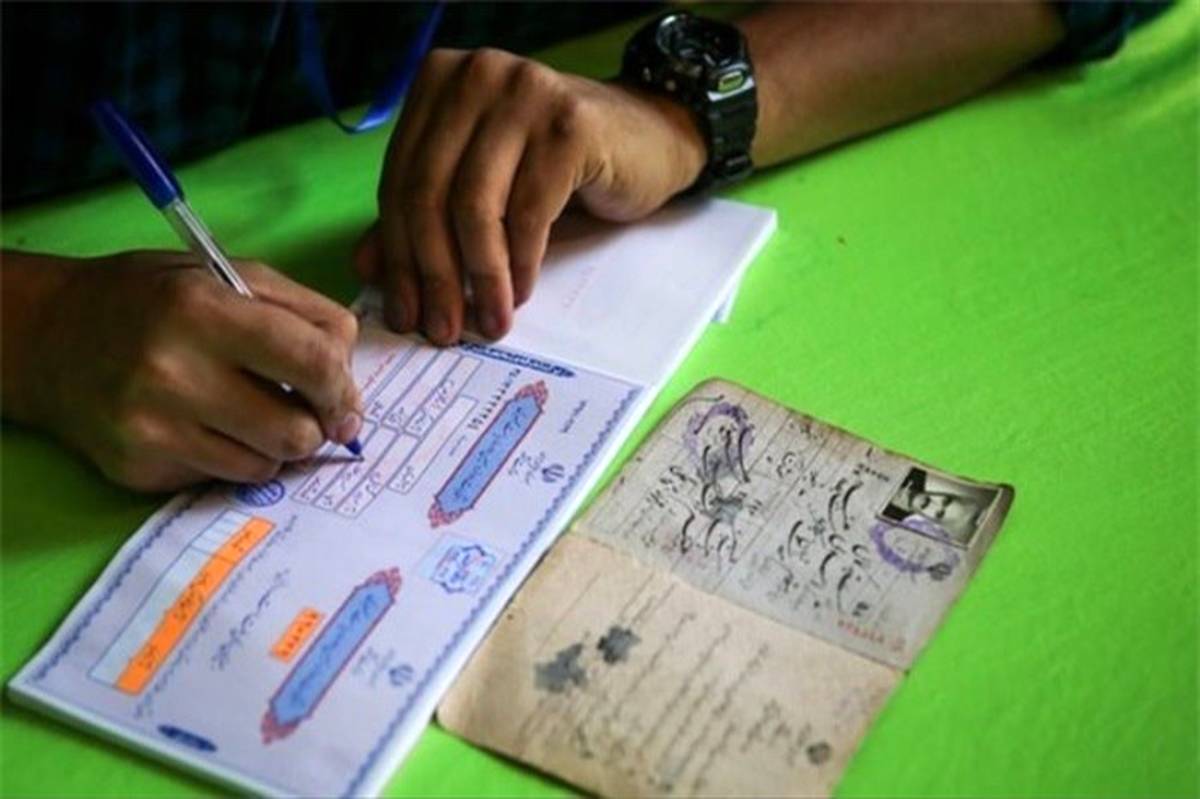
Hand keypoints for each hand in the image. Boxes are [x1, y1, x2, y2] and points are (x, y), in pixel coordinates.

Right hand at [2, 251, 362, 491]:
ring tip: (250, 412)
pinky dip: (234, 457)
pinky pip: (224, 479)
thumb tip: (350, 385)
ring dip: (275, 445)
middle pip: (296, 430)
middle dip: (314, 425)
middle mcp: (172, 370)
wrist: (51, 338)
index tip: (346, 402)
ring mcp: (151, 426)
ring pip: (267, 465)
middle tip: (303, 411)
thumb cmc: (158, 300)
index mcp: (203, 308)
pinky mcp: (138, 468)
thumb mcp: (231, 277)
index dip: (344, 389)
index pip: (311, 362)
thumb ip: (307, 315)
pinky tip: (207, 427)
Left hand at [355, 47, 705, 343]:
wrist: (651, 141)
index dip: (397, 258)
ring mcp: (523, 93)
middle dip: (433, 275)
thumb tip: (369, 269)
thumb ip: (425, 217)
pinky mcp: (569, 124)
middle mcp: (475, 76)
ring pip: (475, 206)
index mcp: (439, 82)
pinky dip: (519, 262)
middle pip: (430, 193)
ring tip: (486, 322)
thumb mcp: (484, 189)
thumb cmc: (560, 166)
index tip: (403, 315)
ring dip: (478, 278)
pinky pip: (528, 211)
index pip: (400, 181)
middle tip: (442, 330)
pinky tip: (519, 293)